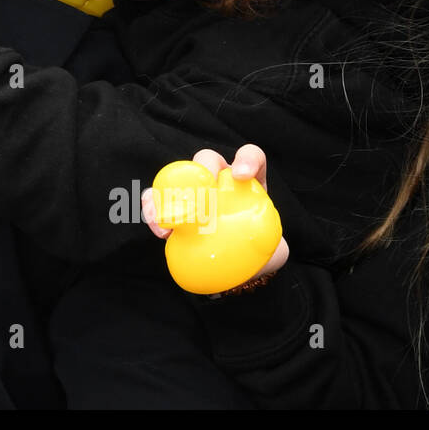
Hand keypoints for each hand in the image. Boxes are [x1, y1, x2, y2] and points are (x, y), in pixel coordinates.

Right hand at [141, 144, 290, 287]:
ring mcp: (194, 192)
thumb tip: (268, 250)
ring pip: (177, 175)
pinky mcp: (173, 207)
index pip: (251, 158)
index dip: (247, 159)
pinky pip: (156, 198)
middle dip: (203, 167)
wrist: (232, 271)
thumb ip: (275, 248)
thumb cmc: (254, 256)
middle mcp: (219, 181)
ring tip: (167, 215)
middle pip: (208, 159)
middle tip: (201, 194)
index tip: (241, 176)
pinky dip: (152, 206)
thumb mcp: (273, 252)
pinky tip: (155, 222)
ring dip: (169, 189)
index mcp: (247, 184)